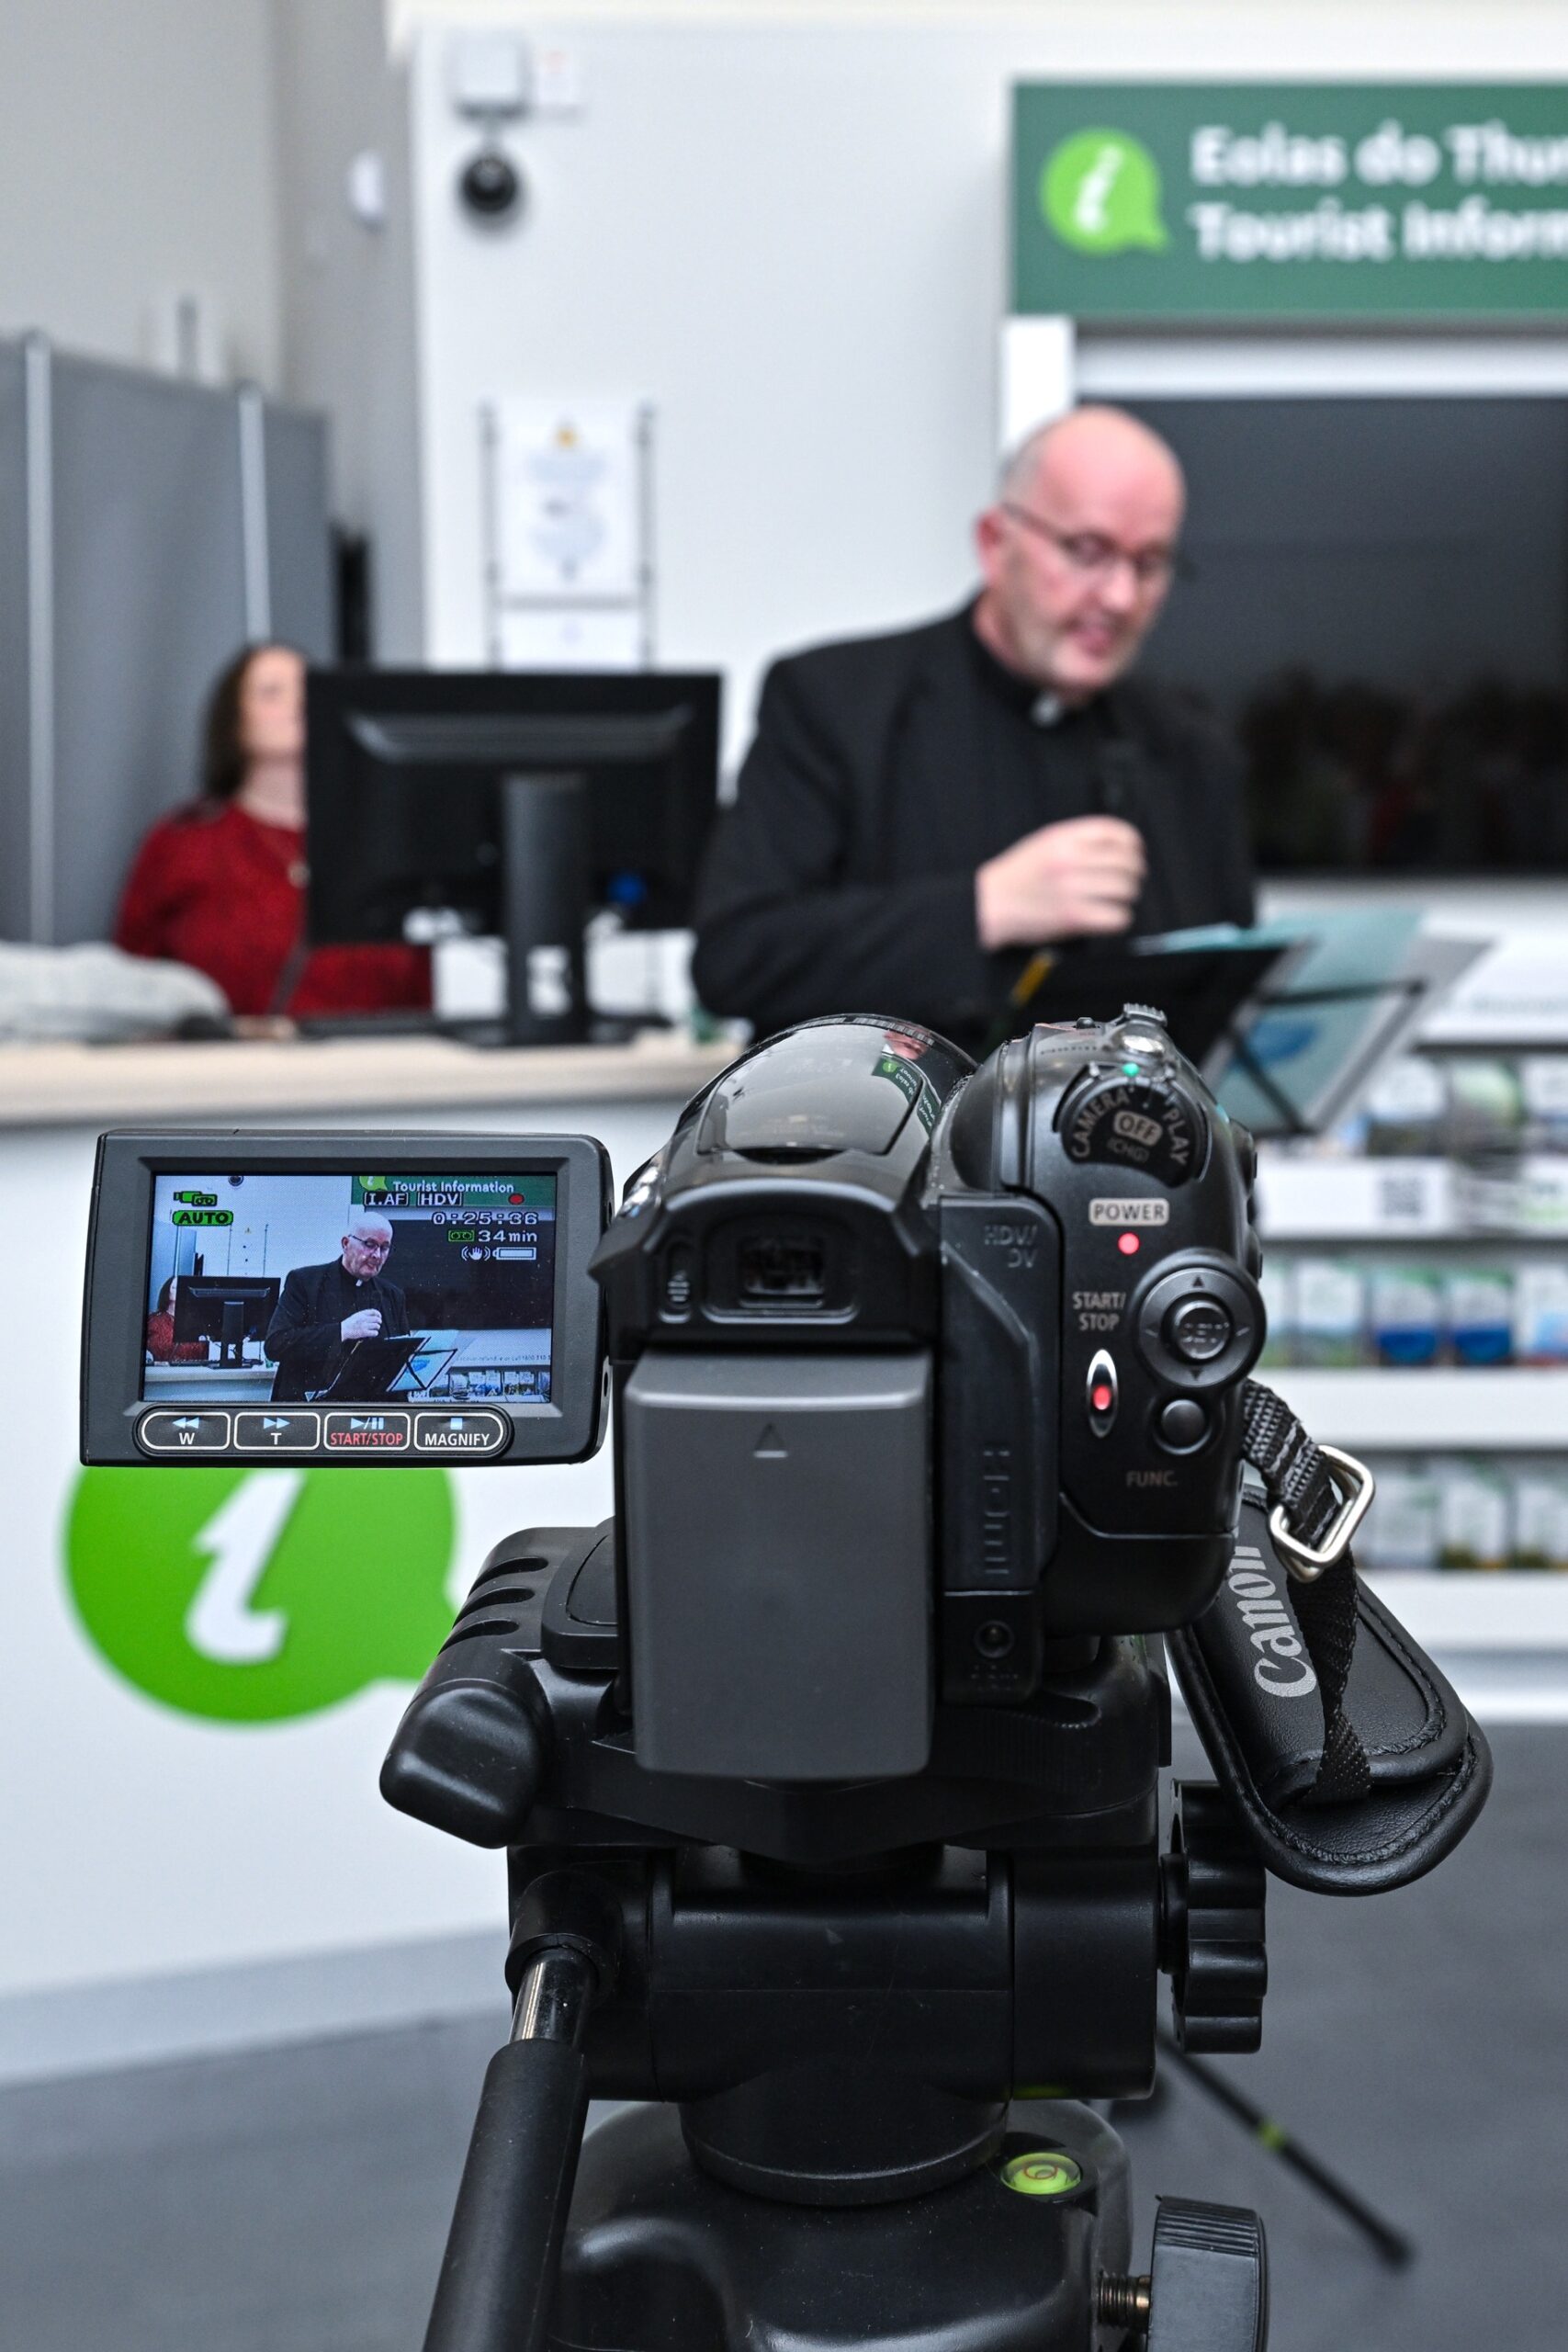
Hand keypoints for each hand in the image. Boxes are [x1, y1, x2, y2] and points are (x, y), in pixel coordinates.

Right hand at [341, 1309, 382, 1340]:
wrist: (343, 1329)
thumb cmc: (348, 1324)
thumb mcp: (356, 1315)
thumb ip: (364, 1315)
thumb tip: (372, 1316)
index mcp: (362, 1314)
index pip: (373, 1311)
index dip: (378, 1314)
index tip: (379, 1316)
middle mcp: (364, 1319)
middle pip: (377, 1319)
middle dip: (379, 1321)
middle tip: (379, 1323)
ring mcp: (364, 1326)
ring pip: (376, 1326)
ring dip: (377, 1327)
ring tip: (376, 1328)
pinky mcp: (364, 1332)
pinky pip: (374, 1332)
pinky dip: (375, 1333)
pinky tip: (374, 1333)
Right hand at [975, 816, 1145, 951]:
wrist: (991, 904)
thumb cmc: (1017, 876)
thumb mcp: (1044, 842)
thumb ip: (1077, 839)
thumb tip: (1116, 844)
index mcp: (1063, 838)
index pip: (1114, 831)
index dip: (1133, 841)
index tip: (1136, 850)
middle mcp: (1070, 860)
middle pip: (1126, 861)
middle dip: (1135, 872)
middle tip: (1131, 879)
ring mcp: (1073, 889)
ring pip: (1125, 889)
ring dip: (1128, 895)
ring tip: (1119, 899)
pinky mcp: (1074, 917)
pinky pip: (1116, 917)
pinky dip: (1119, 918)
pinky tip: (1111, 916)